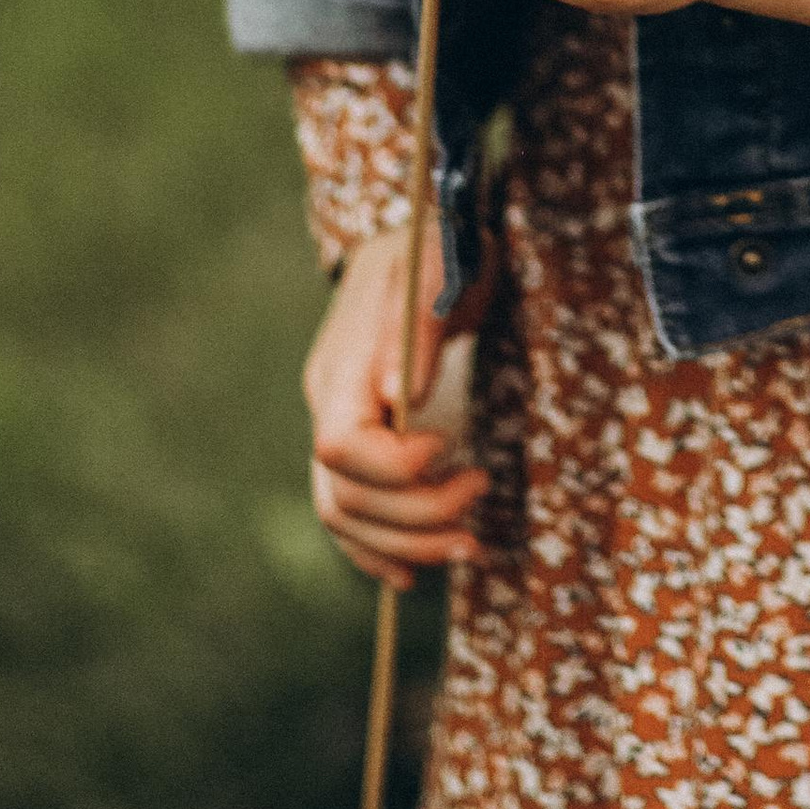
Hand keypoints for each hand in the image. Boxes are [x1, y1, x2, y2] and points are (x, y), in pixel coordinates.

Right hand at [303, 220, 489, 591]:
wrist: (427, 237)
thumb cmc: (440, 249)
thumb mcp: (438, 272)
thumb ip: (417, 332)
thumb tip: (402, 395)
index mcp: (342, 368)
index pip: (340, 446)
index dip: (394, 468)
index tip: (448, 451)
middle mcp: (330, 404)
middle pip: (345, 493)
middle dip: (415, 515)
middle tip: (479, 493)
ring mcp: (340, 424)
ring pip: (346, 514)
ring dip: (406, 543)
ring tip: (470, 543)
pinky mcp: (362, 443)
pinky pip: (351, 513)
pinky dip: (379, 550)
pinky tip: (414, 572)